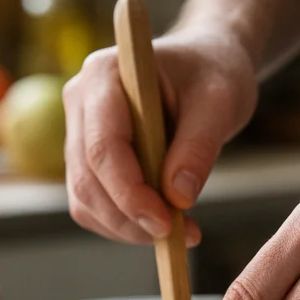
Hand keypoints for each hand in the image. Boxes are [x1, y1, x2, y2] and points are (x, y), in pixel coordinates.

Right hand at [63, 27, 257, 244]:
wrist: (206, 64)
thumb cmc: (213, 72)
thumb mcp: (220, 103)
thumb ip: (199, 147)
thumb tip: (178, 197)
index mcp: (104, 74)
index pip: (102, 147)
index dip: (129, 192)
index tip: (167, 222)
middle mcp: (80, 101)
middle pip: (88, 179)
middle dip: (130, 217)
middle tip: (180, 235)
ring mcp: (79, 131)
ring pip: (85, 198)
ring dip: (128, 227)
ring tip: (179, 230)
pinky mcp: (87, 158)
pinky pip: (93, 204)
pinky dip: (124, 224)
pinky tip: (163, 223)